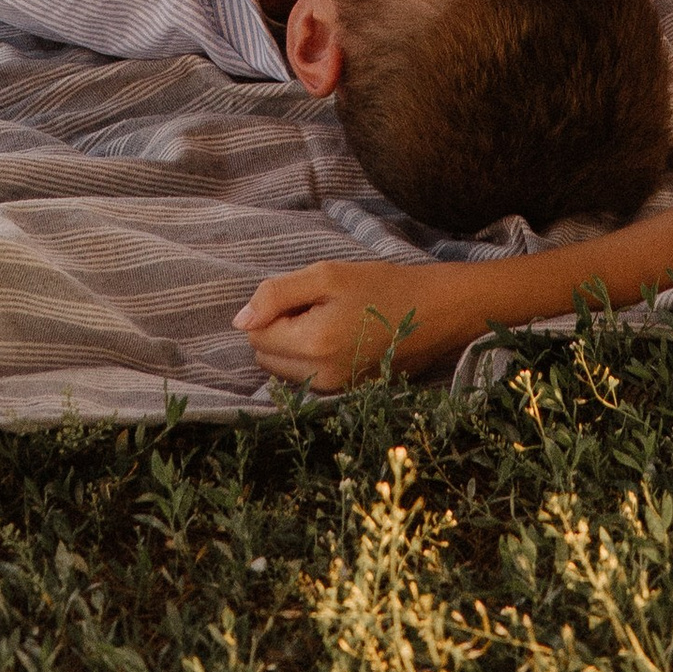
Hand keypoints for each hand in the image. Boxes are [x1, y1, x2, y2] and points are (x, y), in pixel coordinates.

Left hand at [235, 257, 472, 390]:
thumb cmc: (380, 286)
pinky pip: (307, 378)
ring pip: (284, 369)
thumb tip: (239, 321)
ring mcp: (334, 393)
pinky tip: (342, 338)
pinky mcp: (345, 396)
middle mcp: (320, 379)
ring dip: (295, 345)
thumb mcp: (327, 275)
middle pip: (266, 356)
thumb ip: (276, 294)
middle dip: (281, 329)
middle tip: (320, 307)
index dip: (274, 309)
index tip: (307, 296)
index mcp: (313, 345)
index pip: (256, 335)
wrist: (433, 313)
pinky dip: (312, 358)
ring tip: (332, 322)